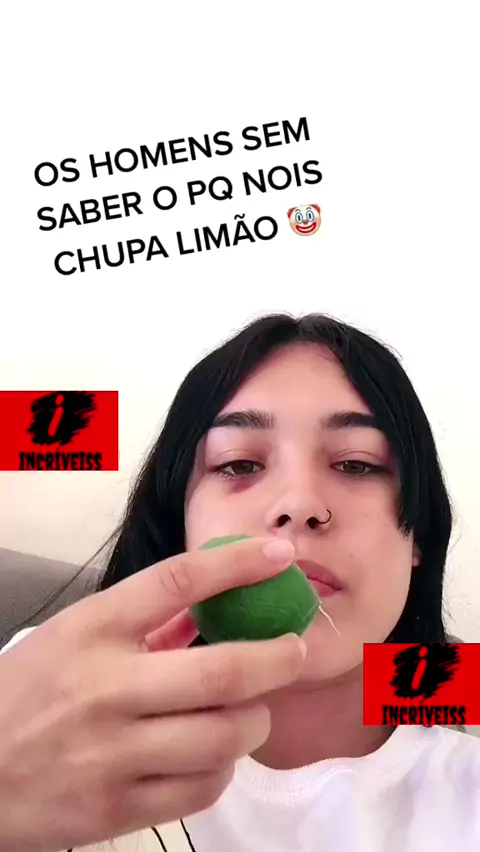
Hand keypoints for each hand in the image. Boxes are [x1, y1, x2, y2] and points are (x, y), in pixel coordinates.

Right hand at [0, 537, 304, 851]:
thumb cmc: (28, 690)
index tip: (279, 552)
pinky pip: (201, 789)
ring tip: (251, 710)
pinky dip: (223, 767)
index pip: (176, 582)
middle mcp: (105, 689)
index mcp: (92, 630)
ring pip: (222, 738)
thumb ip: (143, 621)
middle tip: (294, 650)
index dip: (237, 564)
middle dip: (276, 658)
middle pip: (220, 673)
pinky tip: (215, 753)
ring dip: (254, 720)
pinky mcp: (117, 809)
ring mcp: (112, 754)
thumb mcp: (73, 634)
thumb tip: (217, 604)